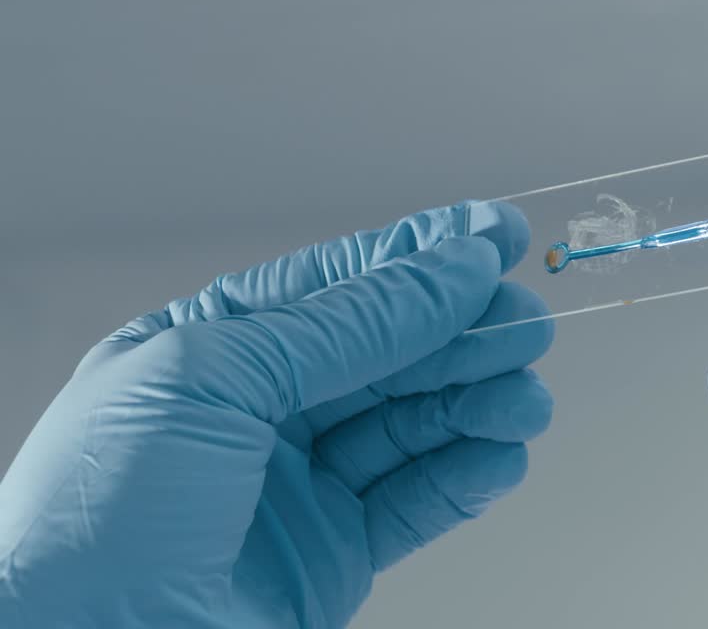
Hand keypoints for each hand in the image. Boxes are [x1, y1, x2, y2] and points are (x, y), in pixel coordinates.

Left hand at [0, 201, 553, 628]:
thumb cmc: (95, 520)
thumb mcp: (215, 380)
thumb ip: (345, 326)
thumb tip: (448, 272)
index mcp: (210, 353)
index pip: (336, 287)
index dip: (421, 256)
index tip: (496, 234)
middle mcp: (257, 414)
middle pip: (387, 355)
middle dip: (462, 333)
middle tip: (528, 319)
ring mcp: (297, 487)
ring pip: (412, 426)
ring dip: (478, 406)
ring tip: (527, 397)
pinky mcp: (332, 556)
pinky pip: (416, 504)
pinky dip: (466, 477)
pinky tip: (501, 455)